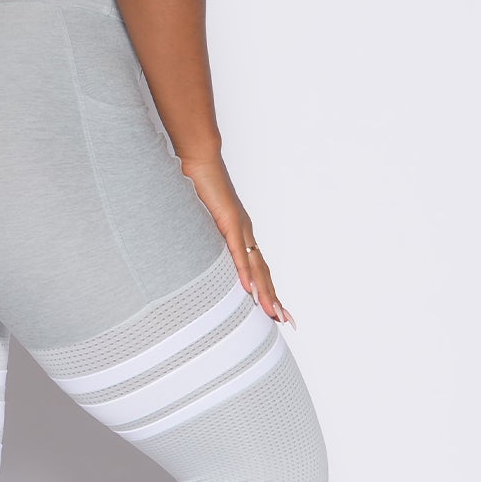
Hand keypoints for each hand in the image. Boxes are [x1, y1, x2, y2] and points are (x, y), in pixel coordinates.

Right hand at [177, 152, 294, 327]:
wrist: (198, 160)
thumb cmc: (197, 185)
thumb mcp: (199, 218)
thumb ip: (203, 235)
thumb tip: (195, 251)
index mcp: (239, 233)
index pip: (258, 267)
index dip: (266, 289)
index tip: (275, 309)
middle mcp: (245, 232)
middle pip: (263, 272)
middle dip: (273, 298)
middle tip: (284, 321)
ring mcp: (239, 227)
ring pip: (256, 266)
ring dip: (265, 292)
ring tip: (273, 313)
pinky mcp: (229, 221)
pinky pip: (238, 251)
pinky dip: (245, 272)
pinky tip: (250, 289)